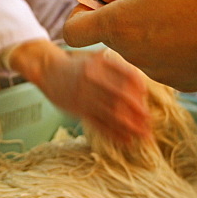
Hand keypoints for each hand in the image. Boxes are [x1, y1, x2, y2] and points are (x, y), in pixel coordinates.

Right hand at [8, 40, 149, 143]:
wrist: (47, 69)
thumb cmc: (75, 64)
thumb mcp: (95, 57)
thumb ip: (115, 65)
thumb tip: (140, 81)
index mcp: (99, 64)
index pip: (126, 76)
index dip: (139, 87)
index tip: (146, 95)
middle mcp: (92, 79)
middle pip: (120, 97)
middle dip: (137, 110)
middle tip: (149, 120)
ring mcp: (84, 95)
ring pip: (111, 113)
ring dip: (129, 126)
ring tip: (143, 134)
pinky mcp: (78, 109)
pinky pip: (99, 123)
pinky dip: (114, 133)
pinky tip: (126, 140)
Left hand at [62, 0, 196, 90]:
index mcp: (121, 25)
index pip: (73, 32)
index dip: (81, 14)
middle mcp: (134, 54)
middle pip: (113, 35)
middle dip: (126, 14)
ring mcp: (159, 72)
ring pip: (141, 47)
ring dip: (153, 28)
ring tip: (188, 7)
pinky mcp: (184, 82)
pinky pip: (167, 59)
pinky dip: (175, 44)